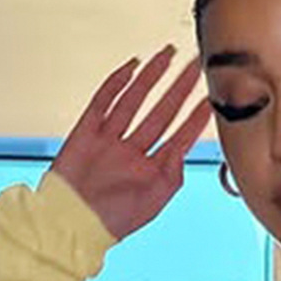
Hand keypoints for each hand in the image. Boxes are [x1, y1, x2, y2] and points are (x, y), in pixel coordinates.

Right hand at [50, 43, 213, 242]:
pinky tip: (131, 67)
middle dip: (179, 89)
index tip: (210, 96)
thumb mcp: (154, 201)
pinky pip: (103, 101)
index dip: (195, 117)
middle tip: (196, 65)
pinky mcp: (86, 131)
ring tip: (168, 56)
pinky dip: (116, 84)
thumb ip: (173, 174)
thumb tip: (185, 150)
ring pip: (135, 101)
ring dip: (152, 78)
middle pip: (161, 112)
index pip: (179, 136)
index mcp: (150, 170)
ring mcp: (109, 139)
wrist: (70, 224)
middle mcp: (132, 151)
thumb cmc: (110, 221)